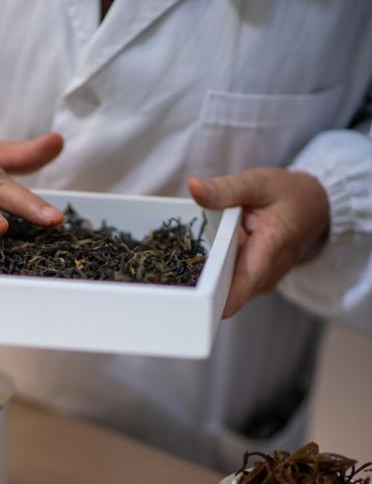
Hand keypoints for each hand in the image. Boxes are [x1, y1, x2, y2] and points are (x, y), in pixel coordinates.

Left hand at [188, 167, 329, 316]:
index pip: (236, 292)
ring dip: (203, 278)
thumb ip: (225, 189)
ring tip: (180, 264)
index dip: (207, 300)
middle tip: (168, 276)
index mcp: (268, 251)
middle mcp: (264, 277)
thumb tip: (193, 186)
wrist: (315, 207)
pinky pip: (227, 284)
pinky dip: (212, 272)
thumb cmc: (287, 193)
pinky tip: (200, 258)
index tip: (181, 299)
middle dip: (196, 286)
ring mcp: (258, 284)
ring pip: (222, 291)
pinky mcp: (252, 283)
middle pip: (222, 295)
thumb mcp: (257, 183)